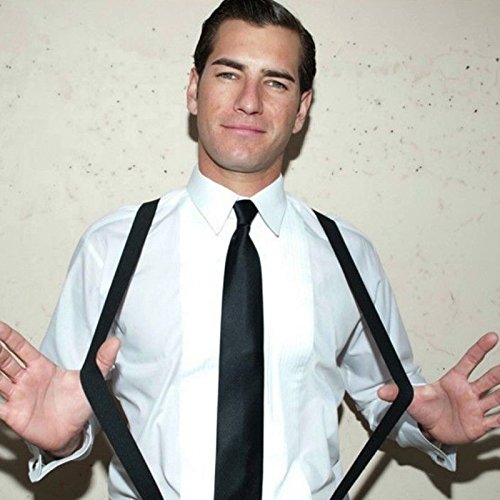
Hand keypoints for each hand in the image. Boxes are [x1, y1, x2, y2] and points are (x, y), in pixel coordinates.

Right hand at [0, 321, 119, 454]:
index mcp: (42, 368)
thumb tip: (114, 342)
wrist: (72, 433)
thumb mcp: (92, 380)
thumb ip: (102, 360)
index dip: (9, 337)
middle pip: (4, 360)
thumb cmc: (78, 406)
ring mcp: (18, 396)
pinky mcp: (13, 414)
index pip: (22, 348)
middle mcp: (27, 380)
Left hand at [378, 331, 499, 444]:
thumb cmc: (425, 410)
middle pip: (487, 378)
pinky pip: (495, 420)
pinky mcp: (479, 424)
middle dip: (498, 372)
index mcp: (453, 381)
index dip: (480, 349)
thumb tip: (380, 390)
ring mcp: (475, 407)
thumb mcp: (411, 399)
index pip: (469, 361)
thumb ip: (397, 392)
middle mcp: (468, 392)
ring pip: (495, 397)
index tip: (491, 337)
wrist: (431, 429)